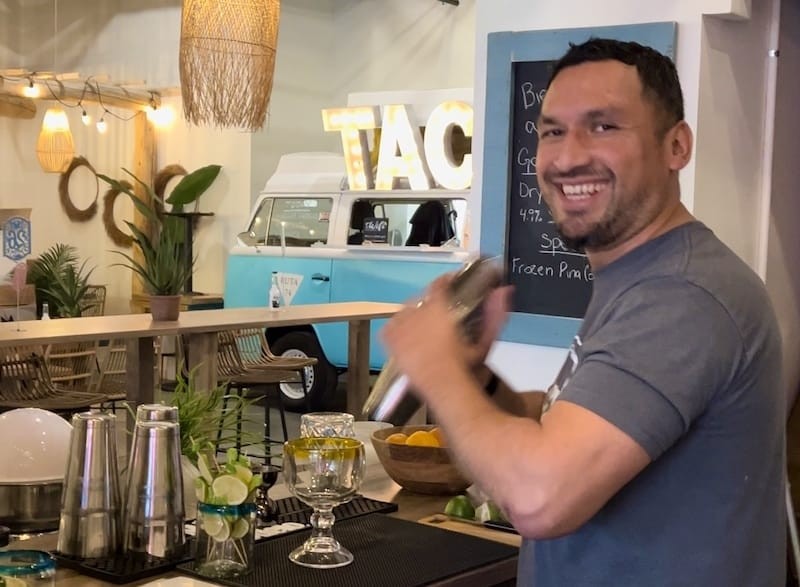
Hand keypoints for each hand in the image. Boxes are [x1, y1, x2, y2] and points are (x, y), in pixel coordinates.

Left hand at [381, 276, 511, 397]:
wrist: (443, 388)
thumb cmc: (466, 366)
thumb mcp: (484, 341)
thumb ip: (495, 315)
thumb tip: (505, 290)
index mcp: (439, 309)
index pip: (439, 285)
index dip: (445, 281)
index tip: (451, 282)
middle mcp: (416, 313)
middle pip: (421, 298)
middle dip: (430, 301)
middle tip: (439, 312)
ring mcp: (400, 327)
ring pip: (405, 311)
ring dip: (414, 314)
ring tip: (423, 325)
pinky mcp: (390, 341)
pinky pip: (390, 327)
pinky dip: (397, 328)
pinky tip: (406, 335)